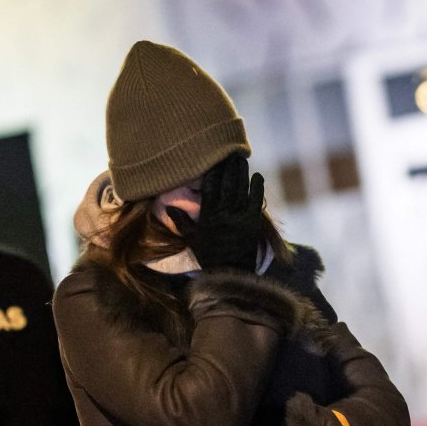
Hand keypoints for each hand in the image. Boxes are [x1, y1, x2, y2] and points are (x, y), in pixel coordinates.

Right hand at [167, 154, 264, 271]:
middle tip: (230, 152)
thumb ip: (181, 221)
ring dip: (241, 173)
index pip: (209, 189)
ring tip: (241, 159)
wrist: (230, 273)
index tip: (213, 159)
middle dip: (228, 167)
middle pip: (226, 185)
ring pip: (240, 190)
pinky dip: (257, 188)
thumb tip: (170, 205)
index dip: (212, 172)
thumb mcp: (191, 239)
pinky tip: (257, 176)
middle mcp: (223, 215)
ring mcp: (239, 218)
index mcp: (208, 217)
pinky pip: (256, 202)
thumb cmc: (209, 255)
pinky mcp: (253, 223)